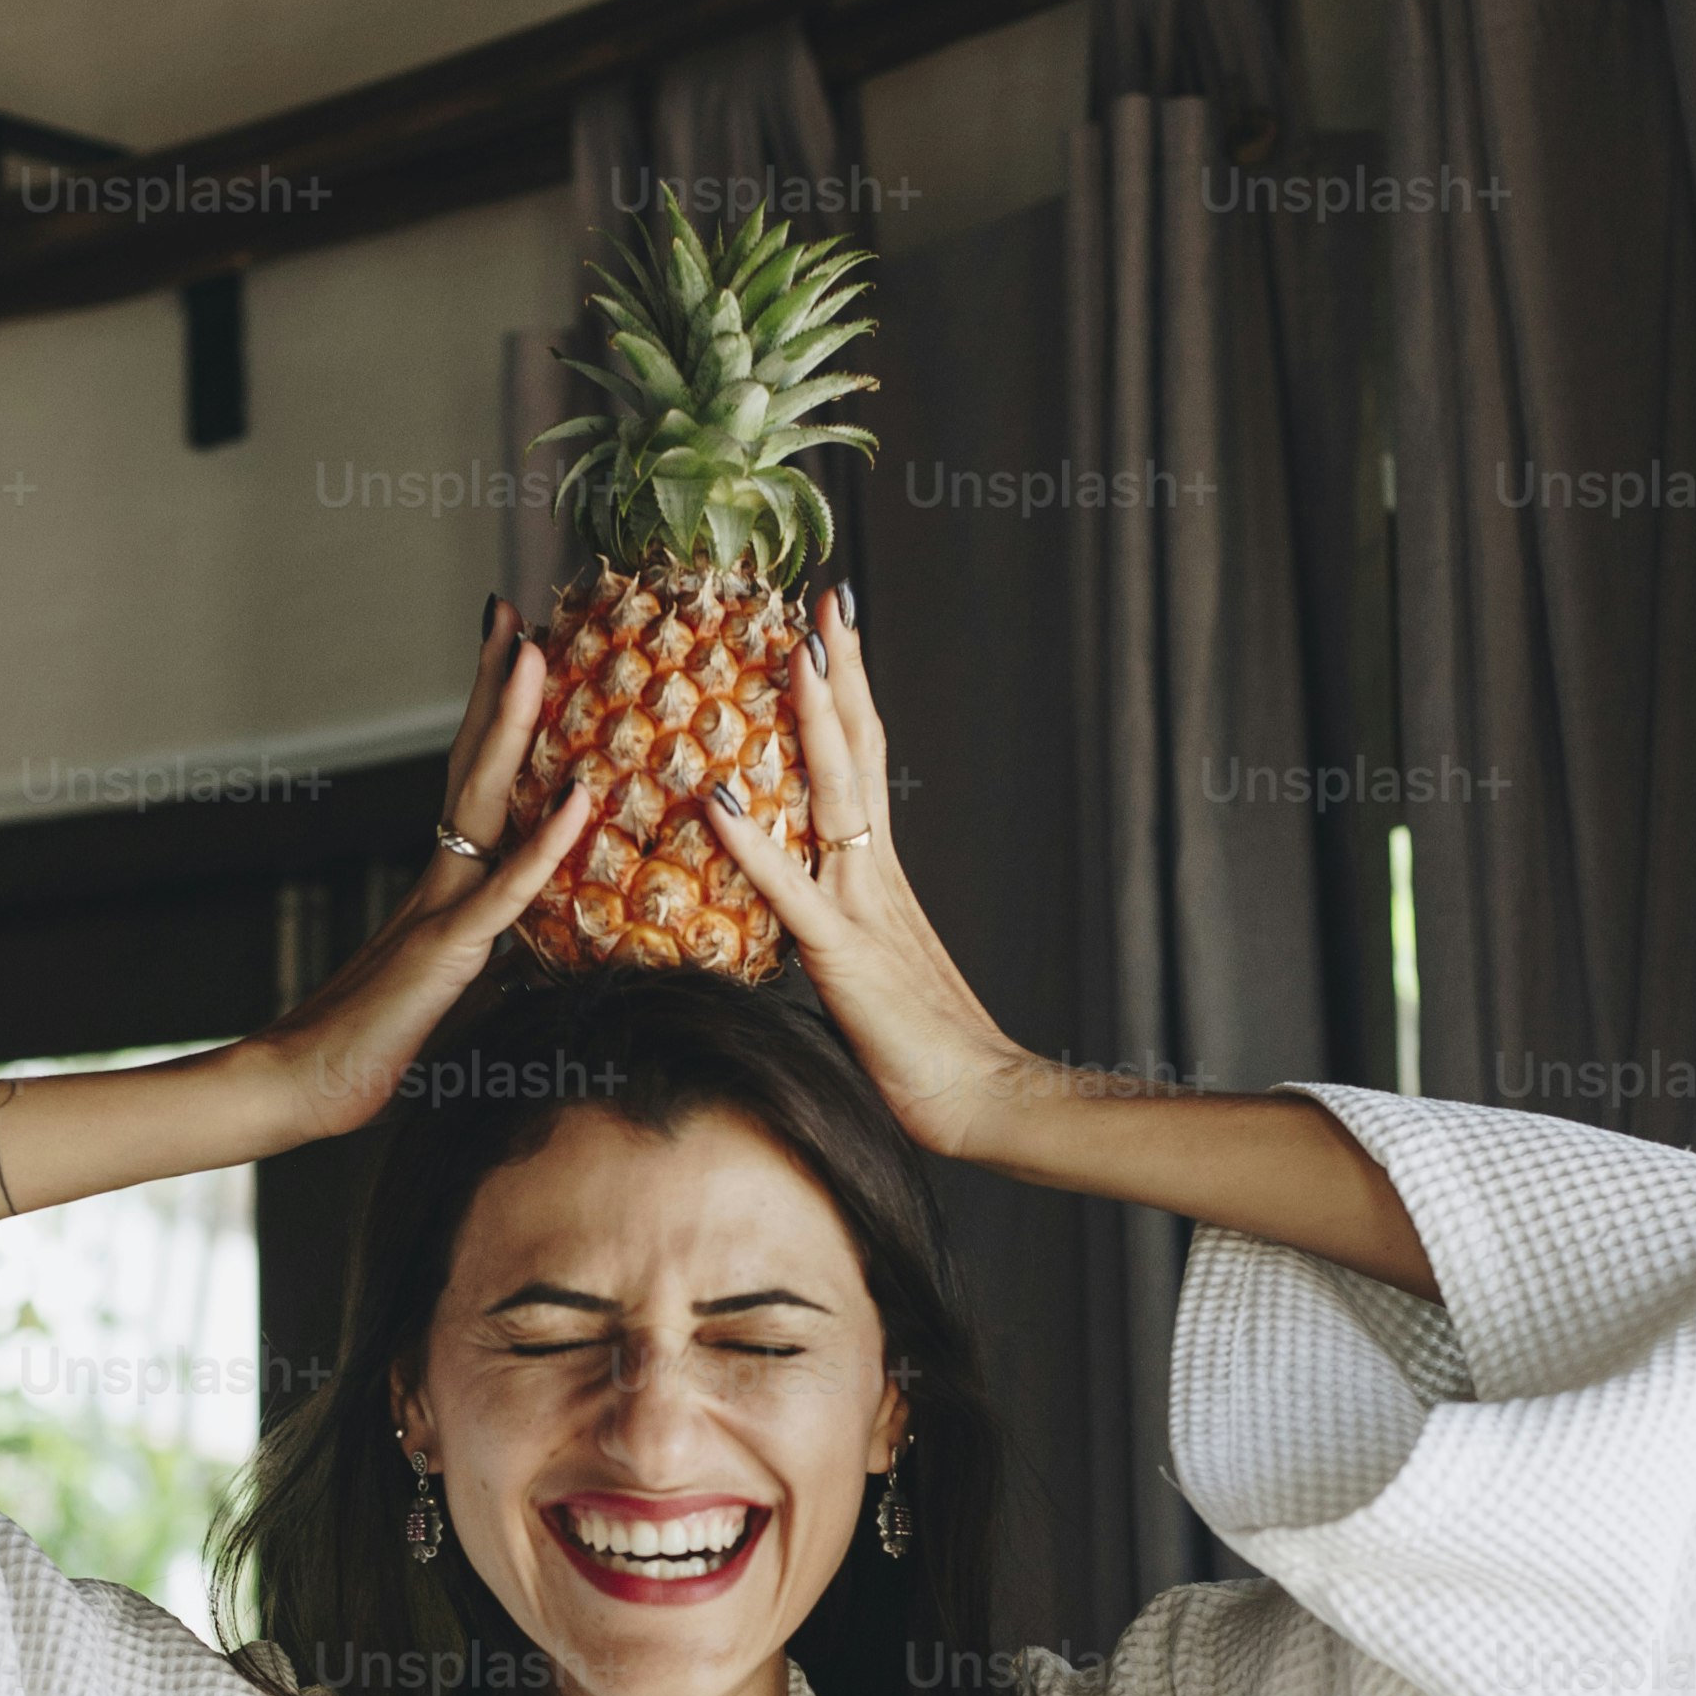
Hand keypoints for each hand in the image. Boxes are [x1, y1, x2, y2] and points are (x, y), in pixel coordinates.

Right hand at [255, 603, 586, 1142]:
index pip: (478, 783)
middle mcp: (440, 879)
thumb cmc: (372, 1050)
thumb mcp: (454, 995)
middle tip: (518, 613)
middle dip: (497, 686)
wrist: (304, 1087)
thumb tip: (539, 952)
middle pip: (474, 762)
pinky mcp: (445, 952)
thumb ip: (493, 962)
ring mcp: (439, 908)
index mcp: (445, 886)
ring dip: (513, 725)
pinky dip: (543, 846)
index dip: (498, 718)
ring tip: (535, 651)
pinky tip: (580, 801)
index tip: (518, 652)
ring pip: (485, 800)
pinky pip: (504, 891)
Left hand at [701, 588, 1027, 1163]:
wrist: (980, 1096)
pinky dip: (750, 839)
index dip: (849, 695)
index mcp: (882, 874)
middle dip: (840, 672)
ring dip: (810, 719)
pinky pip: (788, 888)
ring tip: (790, 649)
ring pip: (834, 794)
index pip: (864, 763)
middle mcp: (877, 873)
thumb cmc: (924, 1051)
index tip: (830, 631)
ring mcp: (864, 907)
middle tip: (823, 599)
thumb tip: (796, 911)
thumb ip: (836, 930)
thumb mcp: (868, 972)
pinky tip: (715, 797)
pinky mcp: (843, 955)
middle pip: (859, 752)